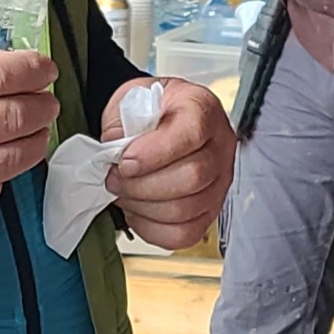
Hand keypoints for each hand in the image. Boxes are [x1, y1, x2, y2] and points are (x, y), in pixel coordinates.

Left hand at [101, 77, 237, 248]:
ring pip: (186, 210)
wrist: (156, 120)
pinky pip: (184, 234)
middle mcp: (219, 146)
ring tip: (123, 193)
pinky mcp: (209, 212)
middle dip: (141, 185)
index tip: (125, 160)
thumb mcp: (130, 100)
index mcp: (202, 109)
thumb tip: (114, 154)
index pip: (191, 135)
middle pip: (192, 178)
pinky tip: (138, 210)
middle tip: (115, 178)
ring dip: (143, 207)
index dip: (153, 154)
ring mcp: (219, 182)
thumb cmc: (147, 109)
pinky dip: (152, 229)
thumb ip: (122, 123)